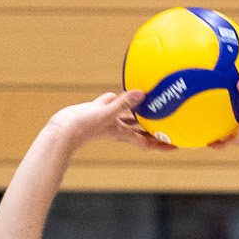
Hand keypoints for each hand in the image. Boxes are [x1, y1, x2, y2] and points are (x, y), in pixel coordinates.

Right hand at [48, 90, 170, 150]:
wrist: (62, 129)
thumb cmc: (84, 126)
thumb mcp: (107, 112)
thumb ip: (124, 103)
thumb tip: (142, 93)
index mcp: (122, 133)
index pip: (146, 142)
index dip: (161, 145)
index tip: (176, 146)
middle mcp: (117, 128)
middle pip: (140, 130)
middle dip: (153, 128)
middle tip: (169, 124)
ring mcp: (107, 120)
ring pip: (127, 115)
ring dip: (138, 111)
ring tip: (151, 104)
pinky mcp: (97, 111)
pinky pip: (112, 104)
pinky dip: (119, 99)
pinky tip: (122, 92)